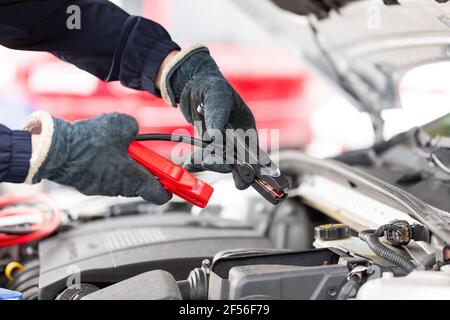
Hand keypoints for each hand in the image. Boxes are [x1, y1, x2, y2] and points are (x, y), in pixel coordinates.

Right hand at [24, 112, 171, 203]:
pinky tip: (98, 151)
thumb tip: (133, 131)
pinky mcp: (89, 185)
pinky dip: (107, 166)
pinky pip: (105, 176)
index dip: (170, 188)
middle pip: (141, 183)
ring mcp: (104, 188)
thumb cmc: (88, 142)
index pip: (160, 194)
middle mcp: (120, 188)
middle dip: (144, 168)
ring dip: (123, 165)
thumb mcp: (122, 125)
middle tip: (141, 153)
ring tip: (114, 147)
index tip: (176, 183)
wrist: (55, 150)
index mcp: (134, 178)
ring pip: (122, 178)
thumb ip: (134, 129)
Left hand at [158, 45, 256, 189]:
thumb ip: (217, 118)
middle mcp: (237, 137)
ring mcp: (222, 141)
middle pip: (235, 160)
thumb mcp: (217, 98)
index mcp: (246, 126)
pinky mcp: (208, 143)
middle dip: (222, 164)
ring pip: (219, 161)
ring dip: (207, 163)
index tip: (248, 177)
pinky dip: (197, 161)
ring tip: (193, 161)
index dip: (254, 167)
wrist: (193, 81)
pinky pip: (205, 156)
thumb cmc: (212, 85)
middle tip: (207, 163)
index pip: (253, 151)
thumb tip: (214, 139)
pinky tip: (189, 163)